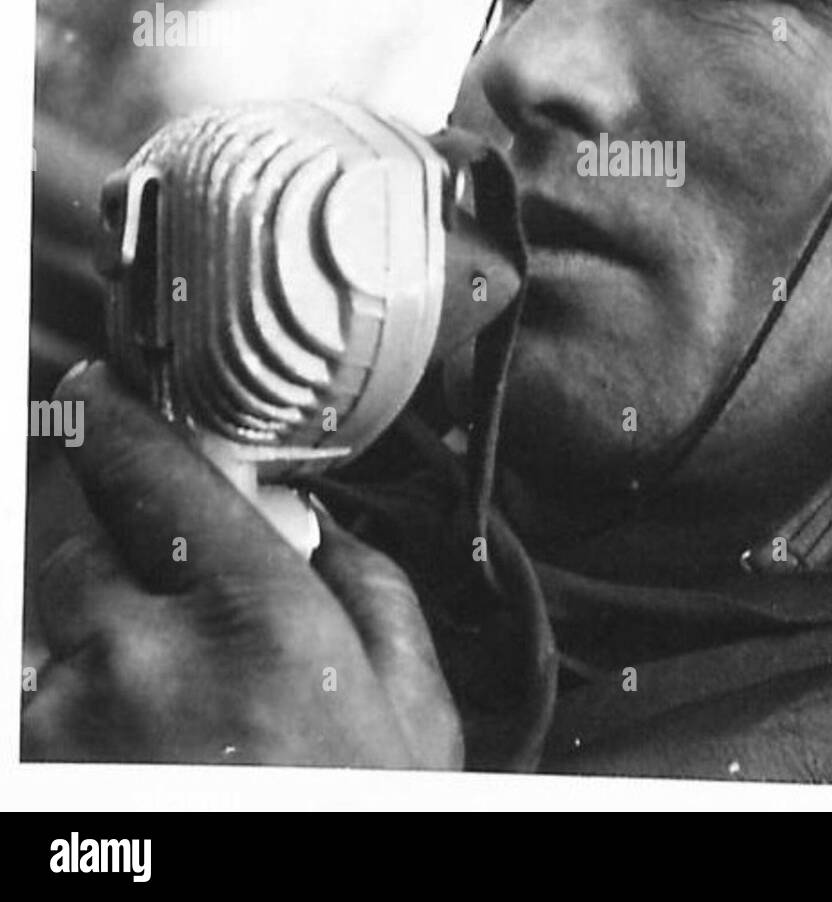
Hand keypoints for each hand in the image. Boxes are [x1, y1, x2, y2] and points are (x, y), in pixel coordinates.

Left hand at [22, 362, 462, 768]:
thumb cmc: (358, 821)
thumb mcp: (413, 711)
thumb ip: (373, 590)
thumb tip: (315, 524)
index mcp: (261, 620)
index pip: (146, 469)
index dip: (113, 418)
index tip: (96, 390)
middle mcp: (145, 663)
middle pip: (84, 552)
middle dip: (127, 571)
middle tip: (185, 632)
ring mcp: (69, 727)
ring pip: (59, 640)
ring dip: (103, 657)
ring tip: (177, 727)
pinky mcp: (30, 773)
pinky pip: (43, 710)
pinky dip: (83, 719)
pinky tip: (149, 761)